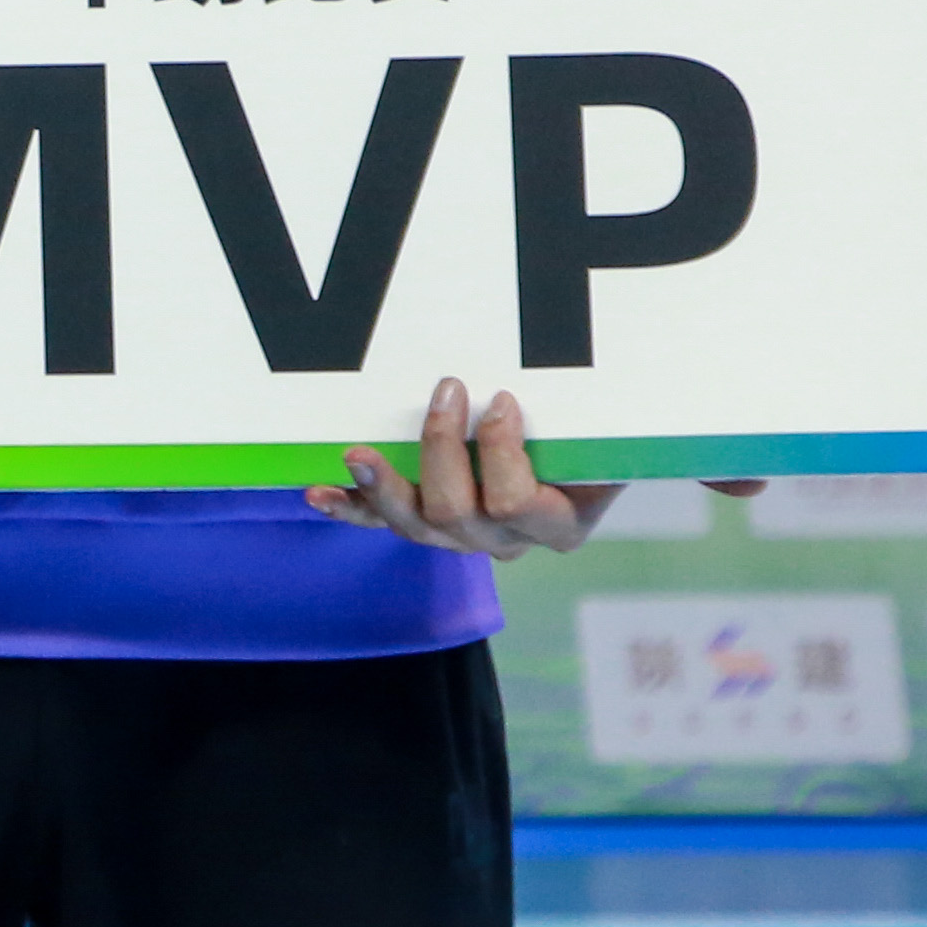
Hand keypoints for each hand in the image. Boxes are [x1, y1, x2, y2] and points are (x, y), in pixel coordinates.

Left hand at [310, 376, 622, 560]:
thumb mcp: (608, 437)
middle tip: (447, 388)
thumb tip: (604, 386)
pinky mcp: (420, 523)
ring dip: (381, 485)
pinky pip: (378, 522)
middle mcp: (503, 540)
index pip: (515, 501)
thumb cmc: (590, 441)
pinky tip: (319, 493)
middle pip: (456, 512)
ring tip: (356, 452)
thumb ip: (603, 424)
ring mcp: (457, 537)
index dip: (501, 450)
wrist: (571, 463)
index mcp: (557, 525)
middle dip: (442, 446)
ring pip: (412, 525)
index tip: (500, 399)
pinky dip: (347, 508)